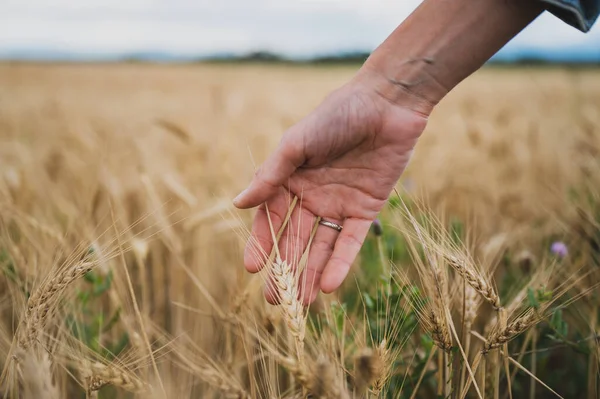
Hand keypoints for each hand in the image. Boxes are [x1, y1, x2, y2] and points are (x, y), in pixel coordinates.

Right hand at [233, 69, 428, 303]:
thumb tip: (238, 204)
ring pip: (321, 246)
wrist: (387, 104)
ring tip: (301, 304)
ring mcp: (339, 204)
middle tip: (274, 301)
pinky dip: (341, 262)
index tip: (252, 268)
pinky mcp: (366, 209)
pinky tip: (330, 285)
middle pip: (295, 239)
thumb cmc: (337, 115)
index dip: (262, 244)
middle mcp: (312, 196)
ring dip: (311, 274)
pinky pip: (351, 241)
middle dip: (285, 270)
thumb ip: (271, 175)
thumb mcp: (296, 143)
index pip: (272, 218)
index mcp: (290, 179)